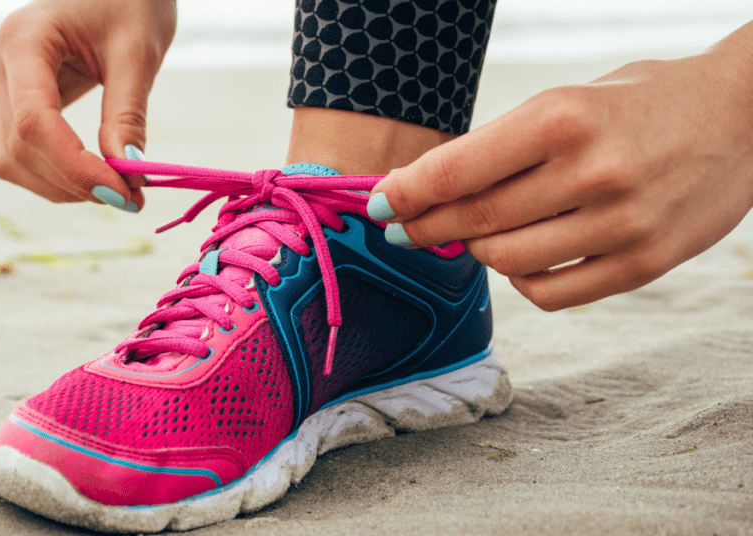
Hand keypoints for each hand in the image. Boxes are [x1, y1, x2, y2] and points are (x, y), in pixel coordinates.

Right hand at [0, 0, 175, 210]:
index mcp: (24, 38)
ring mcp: (0, 81)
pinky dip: (59, 175)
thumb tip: (128, 174)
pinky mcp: (12, 99)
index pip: (33, 122)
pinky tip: (98, 176)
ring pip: (12, 160)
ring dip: (64, 186)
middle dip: (73, 183)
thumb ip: (127, 113)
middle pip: (18, 148)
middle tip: (131, 198)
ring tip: (120, 189)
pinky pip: (22, 153)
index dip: (75, 167)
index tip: (124, 193)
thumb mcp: (138, 52)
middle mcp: (0, 60)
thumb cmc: (132, 1)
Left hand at [370, 23, 752, 310]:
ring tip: (474, 234)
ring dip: (475, 251)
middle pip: (473, 220)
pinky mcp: (644, 264)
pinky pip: (550, 292)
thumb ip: (503, 147)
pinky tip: (520, 257)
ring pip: (505, 261)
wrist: (745, 115)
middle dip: (423, 227)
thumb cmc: (640, 102)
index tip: (379, 205)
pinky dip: (520, 279)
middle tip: (401, 230)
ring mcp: (621, 223)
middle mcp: (592, 171)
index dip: (404, 194)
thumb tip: (427, 192)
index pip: (455, 171)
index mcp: (564, 116)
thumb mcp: (569, 101)